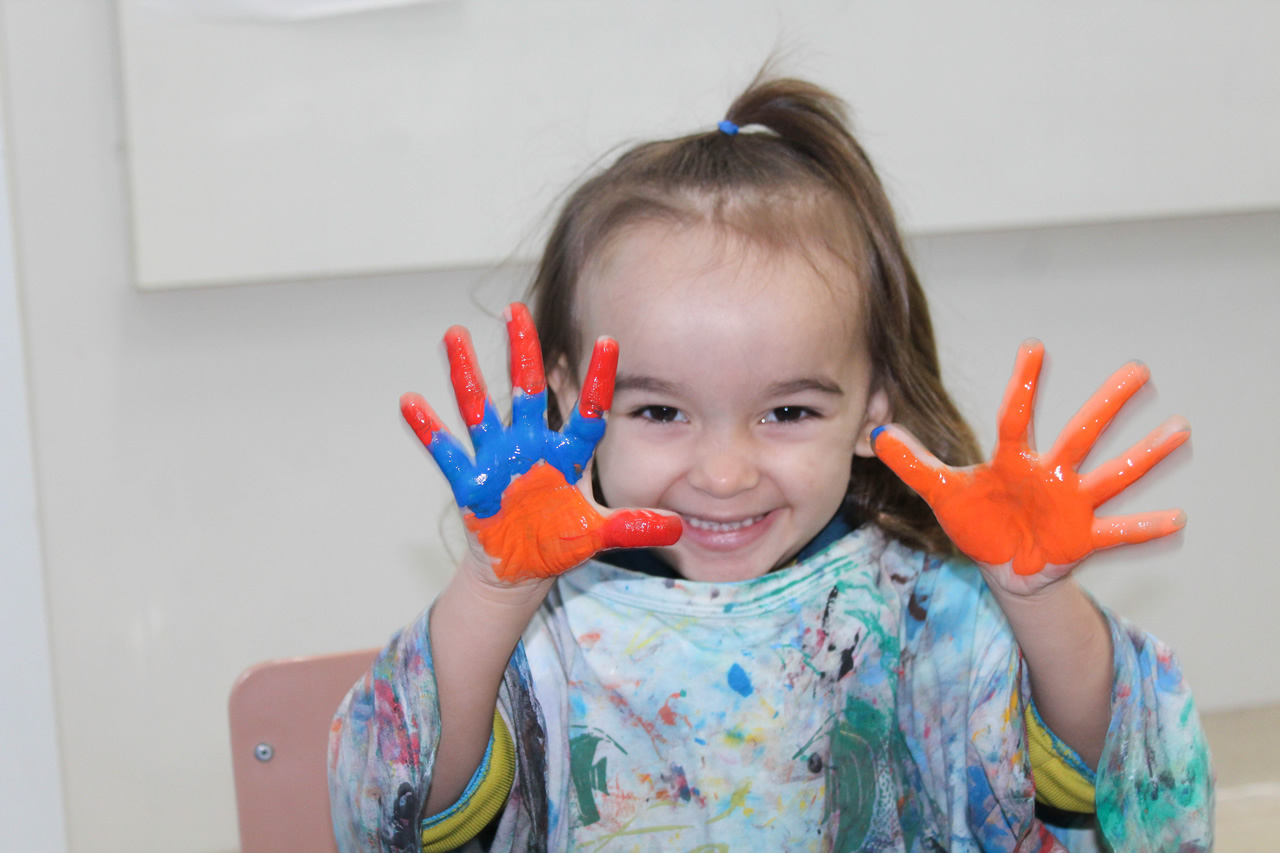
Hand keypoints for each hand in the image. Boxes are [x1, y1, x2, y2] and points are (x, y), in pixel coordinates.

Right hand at [400, 302, 681, 584]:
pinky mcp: (470, 482)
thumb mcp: (598, 534)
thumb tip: (680, 528)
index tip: (609, 341)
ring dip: (465, 373)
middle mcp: (530, 446)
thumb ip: (634, 526)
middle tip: (517, 309)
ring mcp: (497, 459)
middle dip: (522, 352)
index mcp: (567, 455)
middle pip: (527, 391)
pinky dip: (428, 429)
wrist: (520, 565)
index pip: (587, 411)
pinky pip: (447, 452)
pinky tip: (410, 401)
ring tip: (453, 334)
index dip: (597, 380)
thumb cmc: (558, 541)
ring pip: (479, 408)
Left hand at [872, 340, 1188, 592]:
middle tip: (1138, 369)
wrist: (1004, 570)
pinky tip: (1177, 521)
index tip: (1034, 345)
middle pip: (1080, 434)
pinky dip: (1145, 530)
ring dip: (1146, 456)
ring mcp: (1071, 505)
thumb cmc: (979, 523)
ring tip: (1180, 430)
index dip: (1024, 384)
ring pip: (1113, 476)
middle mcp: (1049, 475)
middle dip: (1109, 404)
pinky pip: (1118, 534)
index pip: (1016, 416)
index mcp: (1013, 461)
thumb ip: (914, 462)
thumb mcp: (942, 494)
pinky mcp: (1083, 539)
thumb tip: (877, 430)